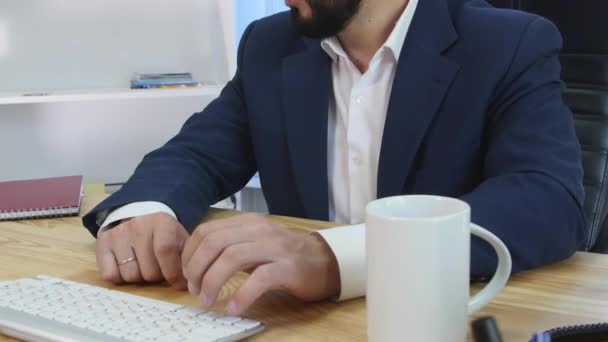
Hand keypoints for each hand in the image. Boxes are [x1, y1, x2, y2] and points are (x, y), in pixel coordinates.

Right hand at [96, 212, 188, 289]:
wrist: (138, 219)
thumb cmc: (164, 236)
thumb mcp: (180, 240)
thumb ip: (186, 258)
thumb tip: (187, 283)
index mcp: (161, 222)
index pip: (165, 251)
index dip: (173, 273)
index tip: (178, 284)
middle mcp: (137, 225)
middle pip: (148, 270)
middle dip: (156, 277)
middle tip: (158, 269)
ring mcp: (118, 234)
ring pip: (130, 275)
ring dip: (139, 278)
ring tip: (143, 266)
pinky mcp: (102, 243)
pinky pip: (110, 275)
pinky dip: (120, 277)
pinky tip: (127, 266)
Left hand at [182, 214, 340, 314]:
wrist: (325, 261)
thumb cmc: (285, 256)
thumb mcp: (255, 244)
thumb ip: (230, 246)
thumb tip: (196, 261)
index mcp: (248, 223)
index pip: (207, 231)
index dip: (190, 254)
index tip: (187, 275)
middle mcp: (259, 230)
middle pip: (214, 242)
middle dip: (197, 269)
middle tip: (195, 290)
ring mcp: (274, 247)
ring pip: (231, 257)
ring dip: (212, 282)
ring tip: (208, 300)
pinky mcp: (288, 267)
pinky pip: (259, 279)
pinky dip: (242, 295)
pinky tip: (234, 308)